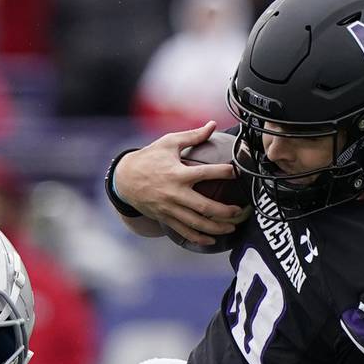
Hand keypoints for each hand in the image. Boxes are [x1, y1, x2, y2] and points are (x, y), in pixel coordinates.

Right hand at [112, 121, 249, 247]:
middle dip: (225, 212)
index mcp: (178, 174)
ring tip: (231, 227)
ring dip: (216, 228)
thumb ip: (192, 136)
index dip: (224, 173)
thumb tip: (212, 124)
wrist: (124, 179)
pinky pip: (183, 231)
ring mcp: (169, 208)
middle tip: (239, 211)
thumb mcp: (169, 143)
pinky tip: (211, 239)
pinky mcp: (165, 217)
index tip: (237, 172)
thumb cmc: (148, 158)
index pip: (205, 173)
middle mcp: (175, 194)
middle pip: (205, 207)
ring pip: (196, 223)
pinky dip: (198, 238)